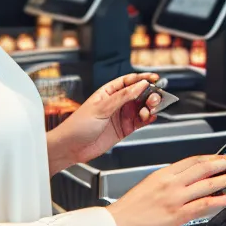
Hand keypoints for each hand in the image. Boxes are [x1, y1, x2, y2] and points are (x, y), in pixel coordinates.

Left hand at [48, 73, 162, 172]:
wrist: (71, 147)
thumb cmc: (78, 125)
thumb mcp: (102, 107)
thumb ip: (123, 97)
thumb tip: (140, 85)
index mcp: (108, 92)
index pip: (129, 81)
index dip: (142, 78)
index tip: (154, 78)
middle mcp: (116, 103)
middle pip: (138, 94)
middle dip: (149, 94)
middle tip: (154, 98)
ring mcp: (121, 116)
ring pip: (141, 108)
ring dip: (149, 107)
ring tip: (150, 110)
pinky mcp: (124, 129)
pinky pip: (140, 122)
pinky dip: (148, 119)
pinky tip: (150, 117)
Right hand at [108, 153, 225, 225]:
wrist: (115, 225)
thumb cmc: (126, 212)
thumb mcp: (147, 188)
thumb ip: (166, 185)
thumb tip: (183, 187)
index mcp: (162, 173)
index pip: (194, 160)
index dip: (213, 157)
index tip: (225, 156)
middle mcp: (171, 182)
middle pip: (205, 166)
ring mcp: (176, 197)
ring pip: (210, 182)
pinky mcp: (178, 213)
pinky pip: (207, 203)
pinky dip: (225, 198)